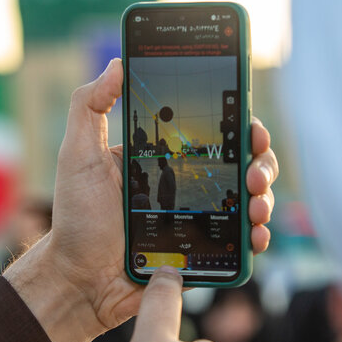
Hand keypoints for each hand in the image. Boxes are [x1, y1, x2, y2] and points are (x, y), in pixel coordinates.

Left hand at [6, 59, 278, 341]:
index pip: (215, 133)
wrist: (79, 279)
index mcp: (167, 158)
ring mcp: (200, 219)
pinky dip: (256, 238)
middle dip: (262, 162)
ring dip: (265, 198)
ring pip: (251, 201)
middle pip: (244, 164)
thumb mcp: (77, 154)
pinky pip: (241, 243)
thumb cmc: (76, 217)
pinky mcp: (204, 253)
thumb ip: (89, 106)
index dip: (242, 125)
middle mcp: (190, 185)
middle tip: (255, 169)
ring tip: (256, 205)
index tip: (251, 126)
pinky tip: (255, 237)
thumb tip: (116, 63)